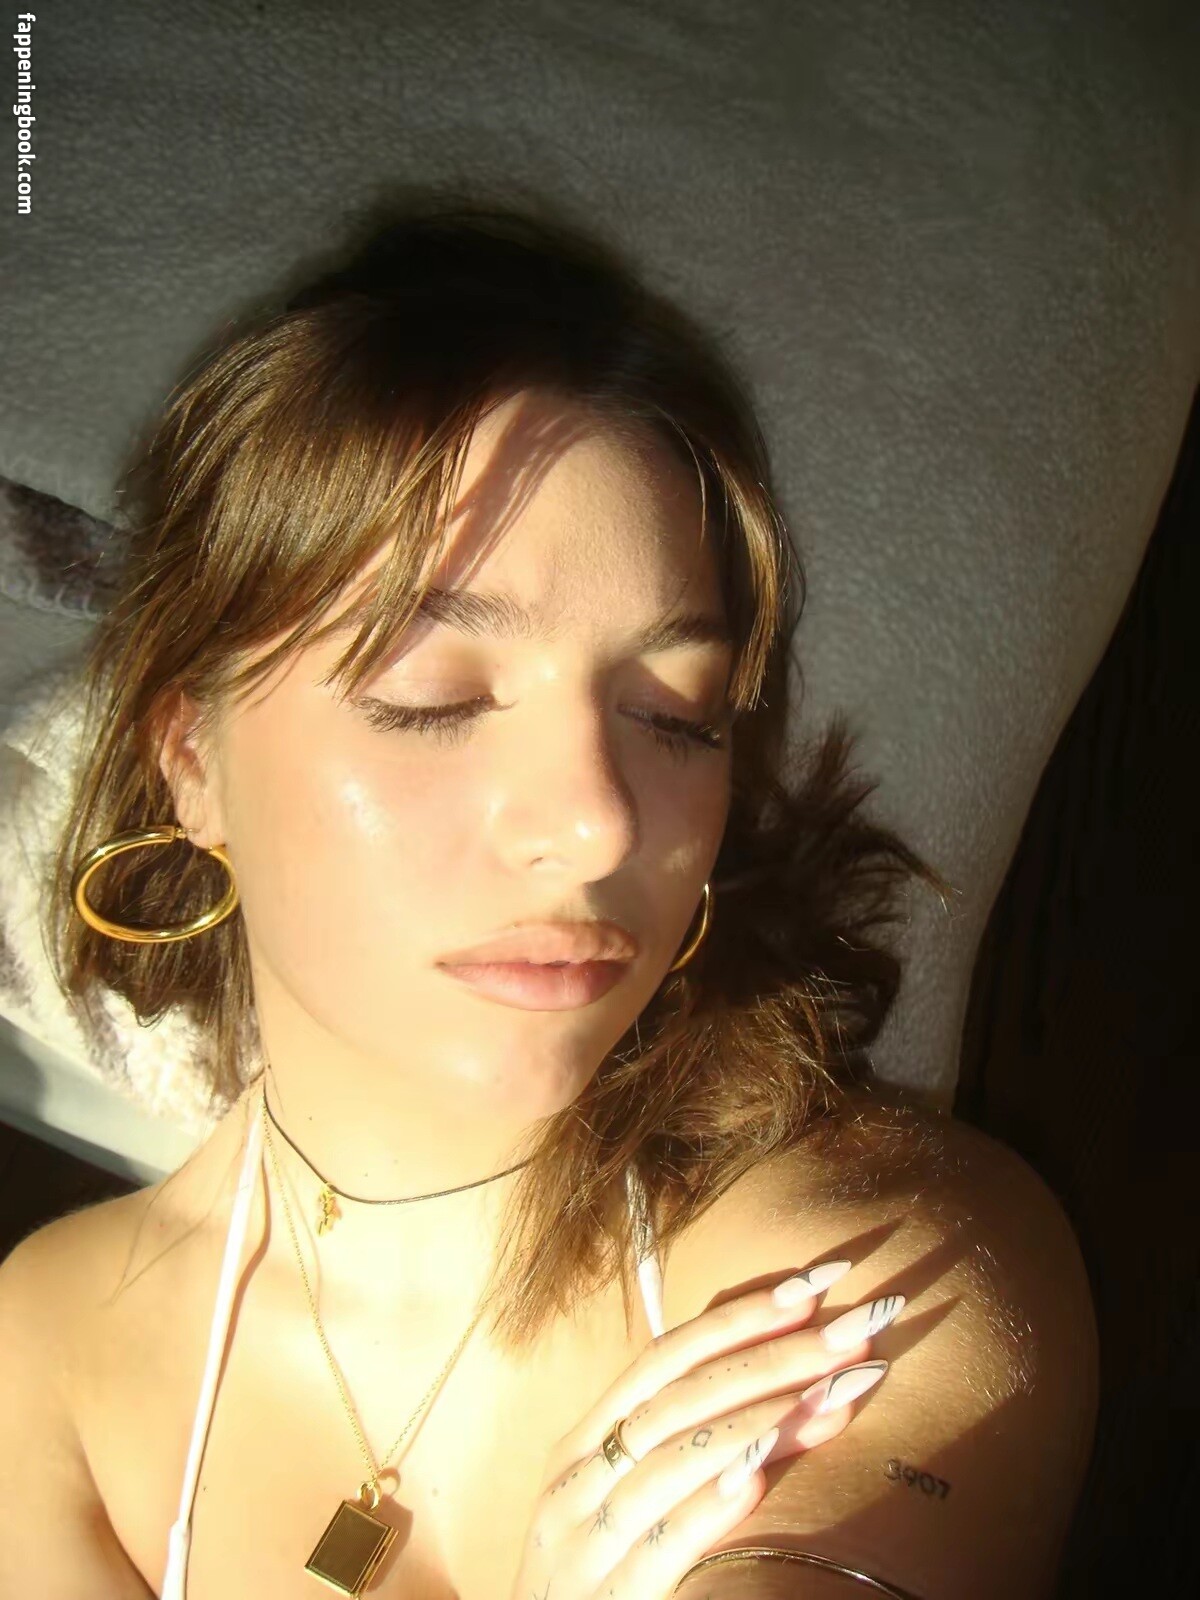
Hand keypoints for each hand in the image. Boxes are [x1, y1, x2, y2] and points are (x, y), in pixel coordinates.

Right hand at [507, 1259, 900, 1598]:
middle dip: (772, 1357)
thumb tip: (764, 1375)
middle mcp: (576, 1483)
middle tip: (852, 1333)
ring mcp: (586, 1543)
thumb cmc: (592, 1577)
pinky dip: (712, 1506)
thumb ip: (665, 1443)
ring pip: (677, 1458)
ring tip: (840, 1394)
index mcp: (580, 1445)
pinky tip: (763, 1477)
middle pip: (682, 1398)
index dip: (736, 1318)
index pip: (663, 1358)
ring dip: (766, 1420)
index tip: (810, 1286)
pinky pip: (664, 1544)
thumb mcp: (611, 1498)